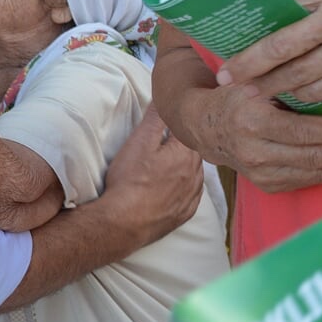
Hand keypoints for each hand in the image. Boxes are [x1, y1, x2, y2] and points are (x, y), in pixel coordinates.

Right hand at [101, 104, 202, 246]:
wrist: (124, 223)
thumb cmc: (129, 181)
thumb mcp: (139, 143)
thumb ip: (155, 119)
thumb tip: (164, 98)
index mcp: (186, 154)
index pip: (191, 129)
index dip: (184, 121)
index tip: (178, 113)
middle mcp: (195, 174)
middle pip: (196, 150)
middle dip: (188, 141)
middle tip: (175, 134)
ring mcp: (192, 196)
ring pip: (197, 172)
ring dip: (188, 163)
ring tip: (174, 157)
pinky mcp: (186, 212)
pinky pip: (193, 193)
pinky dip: (187, 185)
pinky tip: (176, 183)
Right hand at [181, 79, 321, 191]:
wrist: (203, 127)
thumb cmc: (234, 99)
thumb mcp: (253, 83)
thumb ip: (284, 85)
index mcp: (252, 123)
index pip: (306, 131)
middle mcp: (254, 152)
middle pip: (315, 155)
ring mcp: (260, 172)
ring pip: (315, 171)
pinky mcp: (266, 184)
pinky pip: (307, 180)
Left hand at [218, 0, 321, 103]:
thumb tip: (255, 15)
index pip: (276, 32)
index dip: (248, 57)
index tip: (227, 70)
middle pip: (288, 58)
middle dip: (258, 77)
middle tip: (238, 87)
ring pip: (312, 81)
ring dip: (284, 90)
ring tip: (264, 92)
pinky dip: (315, 96)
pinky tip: (301, 95)